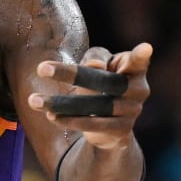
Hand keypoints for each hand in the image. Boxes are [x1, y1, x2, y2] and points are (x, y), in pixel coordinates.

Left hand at [30, 43, 151, 150]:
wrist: (111, 123)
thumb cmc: (103, 80)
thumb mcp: (99, 62)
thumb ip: (95, 57)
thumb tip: (95, 67)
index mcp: (134, 68)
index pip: (138, 61)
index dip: (140, 55)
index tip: (145, 48)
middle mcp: (138, 90)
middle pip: (104, 81)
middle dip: (72, 74)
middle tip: (41, 68)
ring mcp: (132, 112)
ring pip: (95, 106)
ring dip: (61, 103)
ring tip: (34, 100)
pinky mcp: (122, 131)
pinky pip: (93, 125)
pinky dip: (70, 120)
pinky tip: (51, 116)